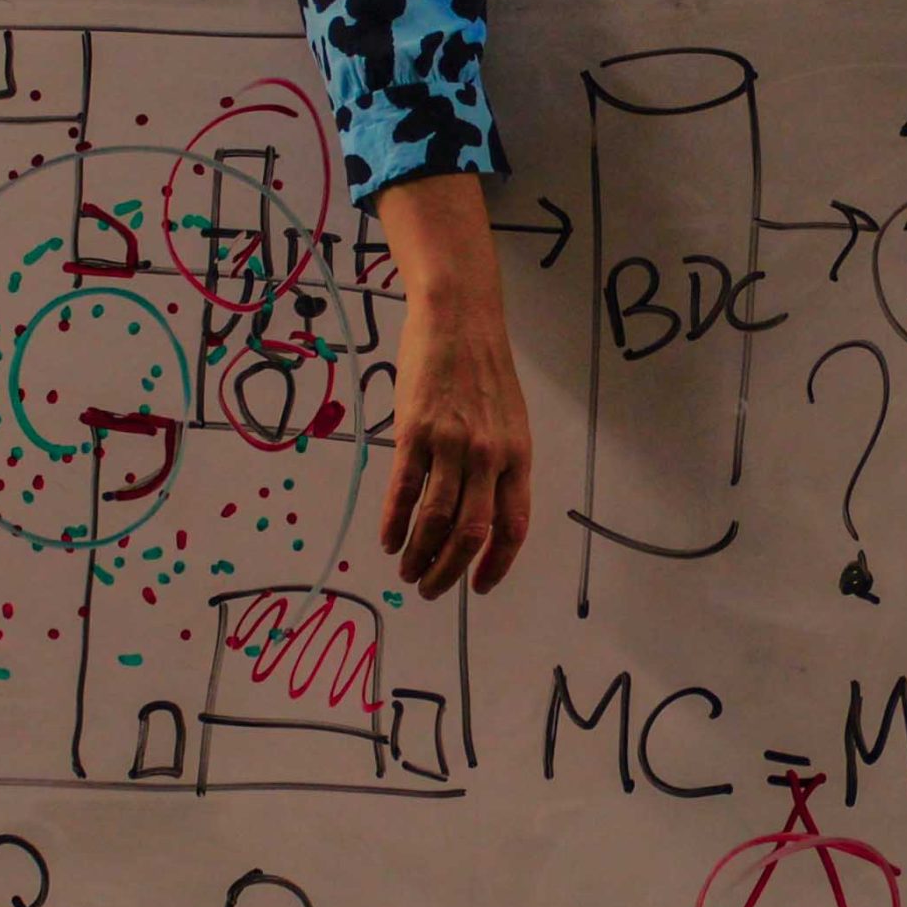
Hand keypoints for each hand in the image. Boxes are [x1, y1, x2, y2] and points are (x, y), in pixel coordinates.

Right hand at [372, 175, 532, 597]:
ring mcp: (452, 444)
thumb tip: (482, 511)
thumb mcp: (508, 420)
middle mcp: (489, 456)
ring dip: (419, 554)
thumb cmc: (484, 369)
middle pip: (472, 533)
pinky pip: (404, 490)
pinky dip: (394, 521)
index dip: (498, 563)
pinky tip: (387, 540)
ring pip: (436, 519)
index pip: (513, 526)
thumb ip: (499, 465)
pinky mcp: (415, 431)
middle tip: (431, 589)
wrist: (458, 317)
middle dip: (450, 572)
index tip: (480, 587)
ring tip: (406, 571)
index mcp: (518, 457)